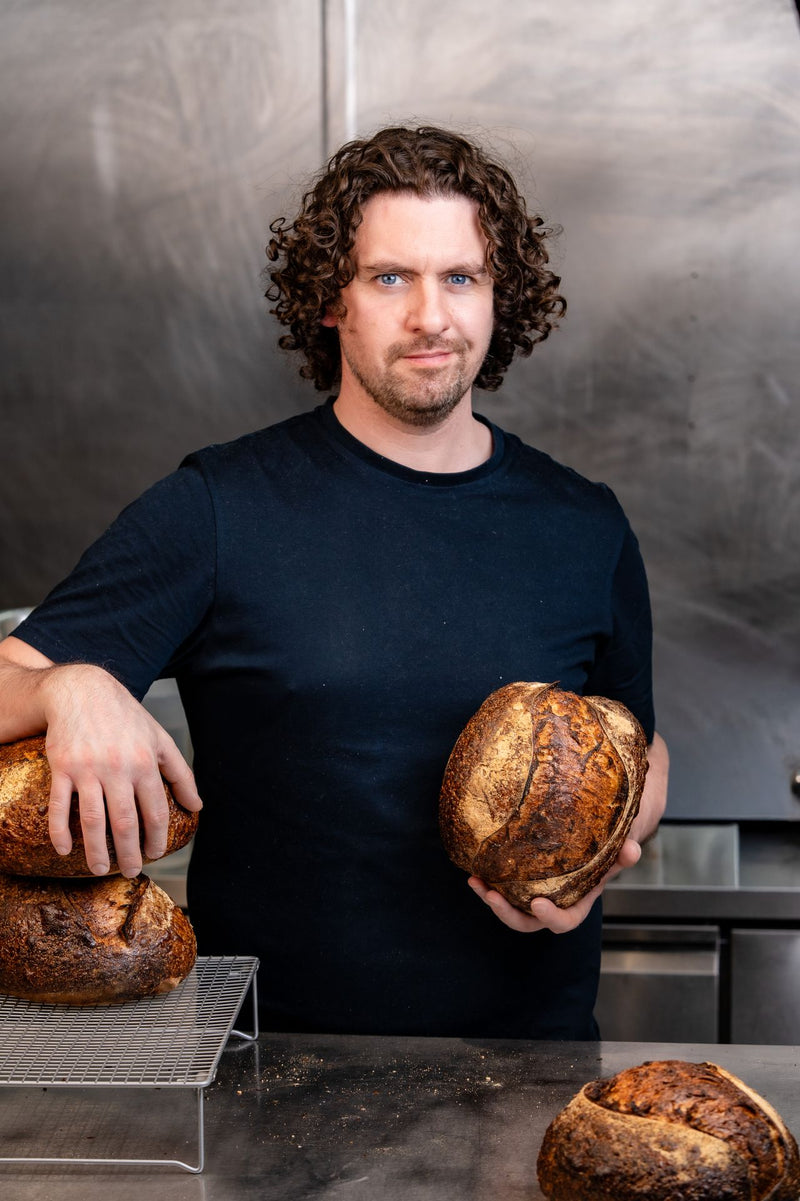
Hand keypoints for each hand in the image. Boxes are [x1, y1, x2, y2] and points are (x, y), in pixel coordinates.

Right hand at [41, 663, 200, 877]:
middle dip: (129, 852)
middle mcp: (117, 768)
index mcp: (144, 763)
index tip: (155, 853)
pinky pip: (59, 805)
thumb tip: (196, 805)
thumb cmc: (125, 717)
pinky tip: (63, 850)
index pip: (154, 811)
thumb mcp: (159, 739)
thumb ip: (180, 773)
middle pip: (124, 822)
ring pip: (92, 819)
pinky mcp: (62, 767)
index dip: (156, 838)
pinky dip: (59, 831)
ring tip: (100, 869)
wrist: (82, 691)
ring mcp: (87, 769)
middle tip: (131, 872)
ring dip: (95, 850)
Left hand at [468, 836, 642, 933]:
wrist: (596, 834)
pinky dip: (487, 883)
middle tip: (492, 896)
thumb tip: (632, 850)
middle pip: (529, 923)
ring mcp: (535, 892)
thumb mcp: (619, 848)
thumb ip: (624, 853)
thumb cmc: (608, 844)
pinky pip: (502, 889)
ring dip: (491, 899)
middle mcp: (555, 902)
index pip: (565, 921)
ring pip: (511, 908)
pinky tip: (474, 869)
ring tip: (475, 882)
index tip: (538, 904)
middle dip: (508, 914)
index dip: (552, 918)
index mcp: (578, 901)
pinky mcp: (521, 880)